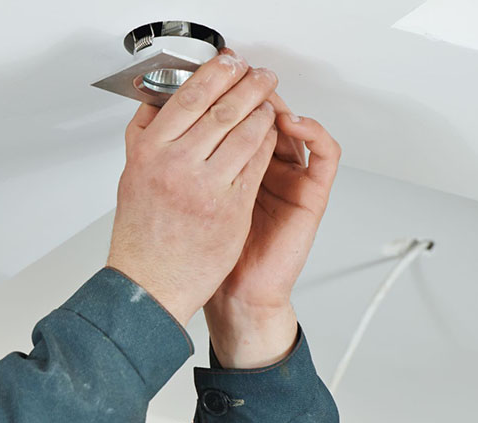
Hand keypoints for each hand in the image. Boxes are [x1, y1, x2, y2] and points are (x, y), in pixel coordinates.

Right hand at [108, 50, 279, 326]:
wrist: (150, 285)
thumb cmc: (141, 238)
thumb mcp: (131, 179)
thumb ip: (144, 139)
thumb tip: (156, 105)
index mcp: (149, 154)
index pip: (188, 98)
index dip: (215, 74)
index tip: (228, 62)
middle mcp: (176, 167)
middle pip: (222, 109)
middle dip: (248, 85)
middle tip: (259, 75)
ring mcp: (206, 187)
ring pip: (245, 134)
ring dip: (262, 113)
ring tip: (267, 104)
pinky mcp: (230, 209)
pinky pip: (256, 165)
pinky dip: (266, 145)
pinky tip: (269, 137)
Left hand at [203, 48, 341, 367]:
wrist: (231, 295)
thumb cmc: (204, 255)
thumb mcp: (184, 197)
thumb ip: (179, 159)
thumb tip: (152, 117)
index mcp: (232, 165)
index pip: (235, 115)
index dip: (223, 92)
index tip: (208, 74)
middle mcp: (263, 167)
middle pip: (264, 113)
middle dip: (249, 89)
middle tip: (239, 73)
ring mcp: (290, 179)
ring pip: (296, 125)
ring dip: (280, 104)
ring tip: (263, 94)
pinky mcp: (312, 196)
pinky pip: (326, 154)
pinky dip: (313, 132)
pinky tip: (293, 122)